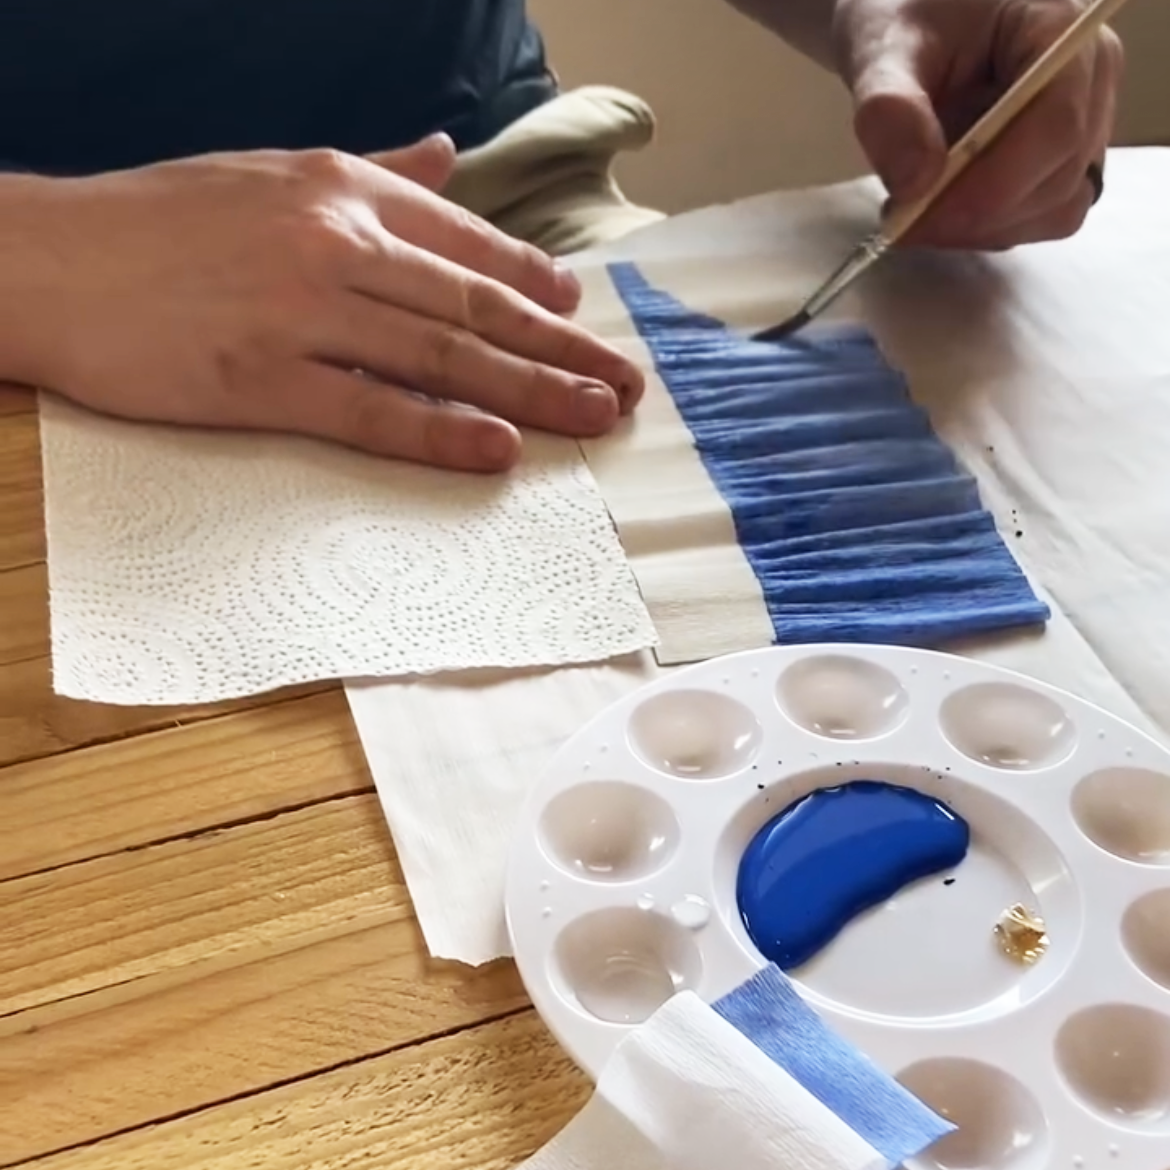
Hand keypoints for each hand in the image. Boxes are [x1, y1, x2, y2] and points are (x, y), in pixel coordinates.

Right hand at [11, 134, 641, 471]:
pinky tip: (498, 448)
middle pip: (473, 303)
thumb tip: (446, 153)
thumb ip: (371, 169)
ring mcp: (301, 312)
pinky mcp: (261, 380)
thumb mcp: (270, 171)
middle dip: (559, 348)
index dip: (532, 282)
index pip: (464, 238)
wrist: (46, 261)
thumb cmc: (158, 220)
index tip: (581, 314)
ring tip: (593, 416)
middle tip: (624, 384)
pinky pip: (371, 409)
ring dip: (529, 390)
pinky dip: (439, 430)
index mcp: (340, 189)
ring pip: (441, 355)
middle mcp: (334, 243)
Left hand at [832, 0, 1123, 249]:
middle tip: (900, 221)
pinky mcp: (1058, 165)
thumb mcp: (884, 48)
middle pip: (1059, 181)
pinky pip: (1036, 219)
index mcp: (1061, 34)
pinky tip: (938, 210)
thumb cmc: (905, 19)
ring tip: (916, 210)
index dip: (991, 188)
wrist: (906, 27)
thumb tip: (914, 184)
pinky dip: (984, 229)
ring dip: (980, 229)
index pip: (1056, 129)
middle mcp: (1090, 84)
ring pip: (1054, 211)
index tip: (917, 215)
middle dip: (976, 216)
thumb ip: (890, 108)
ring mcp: (1082, 129)